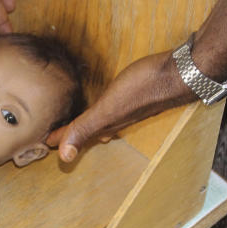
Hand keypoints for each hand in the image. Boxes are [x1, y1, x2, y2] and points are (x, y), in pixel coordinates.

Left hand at [47, 50, 195, 161]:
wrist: (184, 71)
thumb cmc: (145, 87)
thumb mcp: (109, 108)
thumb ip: (85, 128)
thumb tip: (63, 156)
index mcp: (106, 125)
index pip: (76, 135)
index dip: (59, 138)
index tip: (42, 143)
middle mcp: (117, 120)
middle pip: (88, 132)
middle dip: (71, 135)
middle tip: (56, 138)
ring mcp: (128, 108)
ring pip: (101, 123)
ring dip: (87, 126)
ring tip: (77, 126)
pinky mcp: (137, 93)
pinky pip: (113, 107)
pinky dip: (103, 111)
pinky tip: (108, 104)